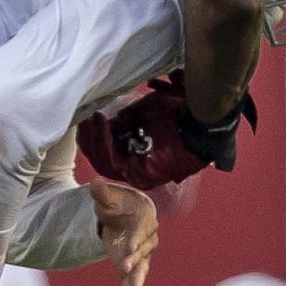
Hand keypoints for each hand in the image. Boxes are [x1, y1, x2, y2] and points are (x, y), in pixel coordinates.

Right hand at [77, 75, 253, 189]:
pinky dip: (103, 142)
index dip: (95, 136)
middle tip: (82, 121)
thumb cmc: (180, 109)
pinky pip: (113, 162)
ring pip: (105, 163)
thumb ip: (127, 118)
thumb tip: (109, 120)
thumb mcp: (146, 109)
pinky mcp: (143, 176)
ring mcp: (142, 174)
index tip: (86, 118)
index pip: (110, 152)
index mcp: (143, 153)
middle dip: (90, 139)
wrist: (202, 115)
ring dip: (94, 140)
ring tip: (90, 120)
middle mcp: (140, 167)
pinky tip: (101, 124)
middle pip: (103, 160)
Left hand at [92, 179, 158, 285]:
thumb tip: (95, 182)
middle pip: (142, 253)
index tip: (129, 248)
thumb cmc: (119, 204)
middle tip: (126, 270)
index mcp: (144, 221)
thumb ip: (101, 192)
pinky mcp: (132, 271)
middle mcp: (147, 242)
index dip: (136, 240)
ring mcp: (141, 258)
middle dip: (134, 262)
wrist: (129, 215)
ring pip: (140, 272)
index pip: (141, 231)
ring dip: (135, 283)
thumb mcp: (108, 197)